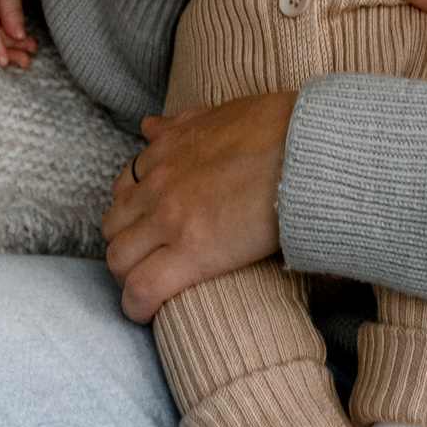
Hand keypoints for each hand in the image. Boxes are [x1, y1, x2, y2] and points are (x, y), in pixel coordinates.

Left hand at [101, 92, 294, 321]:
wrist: (311, 151)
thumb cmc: (279, 129)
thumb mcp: (219, 114)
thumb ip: (180, 124)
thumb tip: (149, 126)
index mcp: (165, 151)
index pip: (122, 191)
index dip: (132, 217)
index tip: (148, 232)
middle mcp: (158, 184)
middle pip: (114, 228)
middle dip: (127, 248)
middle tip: (150, 265)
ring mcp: (171, 219)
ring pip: (119, 260)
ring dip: (128, 277)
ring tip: (150, 289)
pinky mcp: (193, 252)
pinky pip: (143, 288)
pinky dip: (137, 305)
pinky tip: (147, 313)